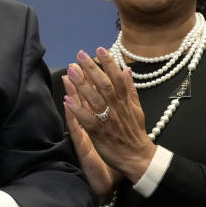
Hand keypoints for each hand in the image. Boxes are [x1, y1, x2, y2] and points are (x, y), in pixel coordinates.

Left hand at [63, 48, 156, 183]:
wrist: (137, 158)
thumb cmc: (134, 132)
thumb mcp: (137, 108)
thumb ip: (130, 89)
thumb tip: (127, 69)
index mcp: (125, 101)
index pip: (117, 78)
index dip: (109, 63)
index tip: (100, 48)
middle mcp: (117, 108)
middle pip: (104, 85)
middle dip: (92, 68)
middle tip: (80, 54)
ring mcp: (108, 120)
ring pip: (95, 99)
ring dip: (82, 84)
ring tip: (71, 70)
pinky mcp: (99, 132)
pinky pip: (87, 119)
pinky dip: (78, 109)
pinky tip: (67, 99)